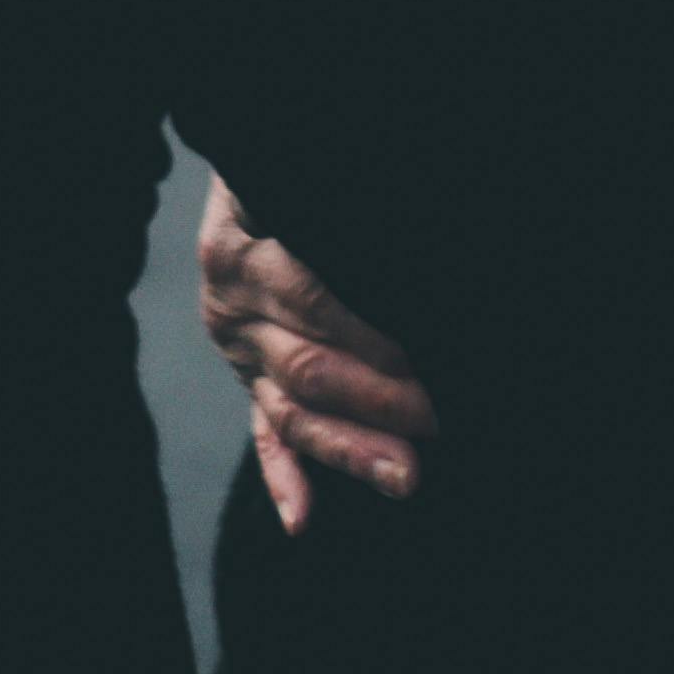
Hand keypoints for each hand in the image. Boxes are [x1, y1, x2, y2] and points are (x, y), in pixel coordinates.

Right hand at [196, 173, 438, 531]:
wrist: (253, 154)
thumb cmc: (304, 166)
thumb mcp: (314, 177)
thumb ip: (344, 214)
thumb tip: (428, 253)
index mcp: (245, 238)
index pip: (317, 296)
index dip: (375, 330)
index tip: (434, 348)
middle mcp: (231, 296)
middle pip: (309, 362)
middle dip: (381, 396)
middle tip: (442, 415)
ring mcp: (235, 343)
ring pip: (292, 409)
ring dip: (352, 447)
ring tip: (408, 475)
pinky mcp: (245, 376)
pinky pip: (265, 433)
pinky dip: (285, 478)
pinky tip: (305, 520)